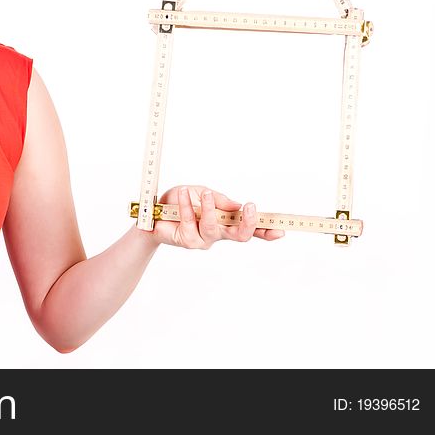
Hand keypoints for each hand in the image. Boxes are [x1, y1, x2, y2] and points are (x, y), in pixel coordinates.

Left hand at [153, 185, 284, 248]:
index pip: (250, 229)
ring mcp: (203, 240)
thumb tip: (238, 206)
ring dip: (211, 209)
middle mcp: (217, 234)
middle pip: (240, 236)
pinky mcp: (187, 240)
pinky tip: (183, 194)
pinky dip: (187, 205)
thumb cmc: (180, 202)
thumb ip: (219, 200)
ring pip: (213, 227)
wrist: (153, 213)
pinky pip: (190, 222)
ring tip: (205, 195)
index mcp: (226, 222)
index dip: (266, 231)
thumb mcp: (201, 193)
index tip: (281, 229)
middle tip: (249, 208)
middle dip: (247, 223)